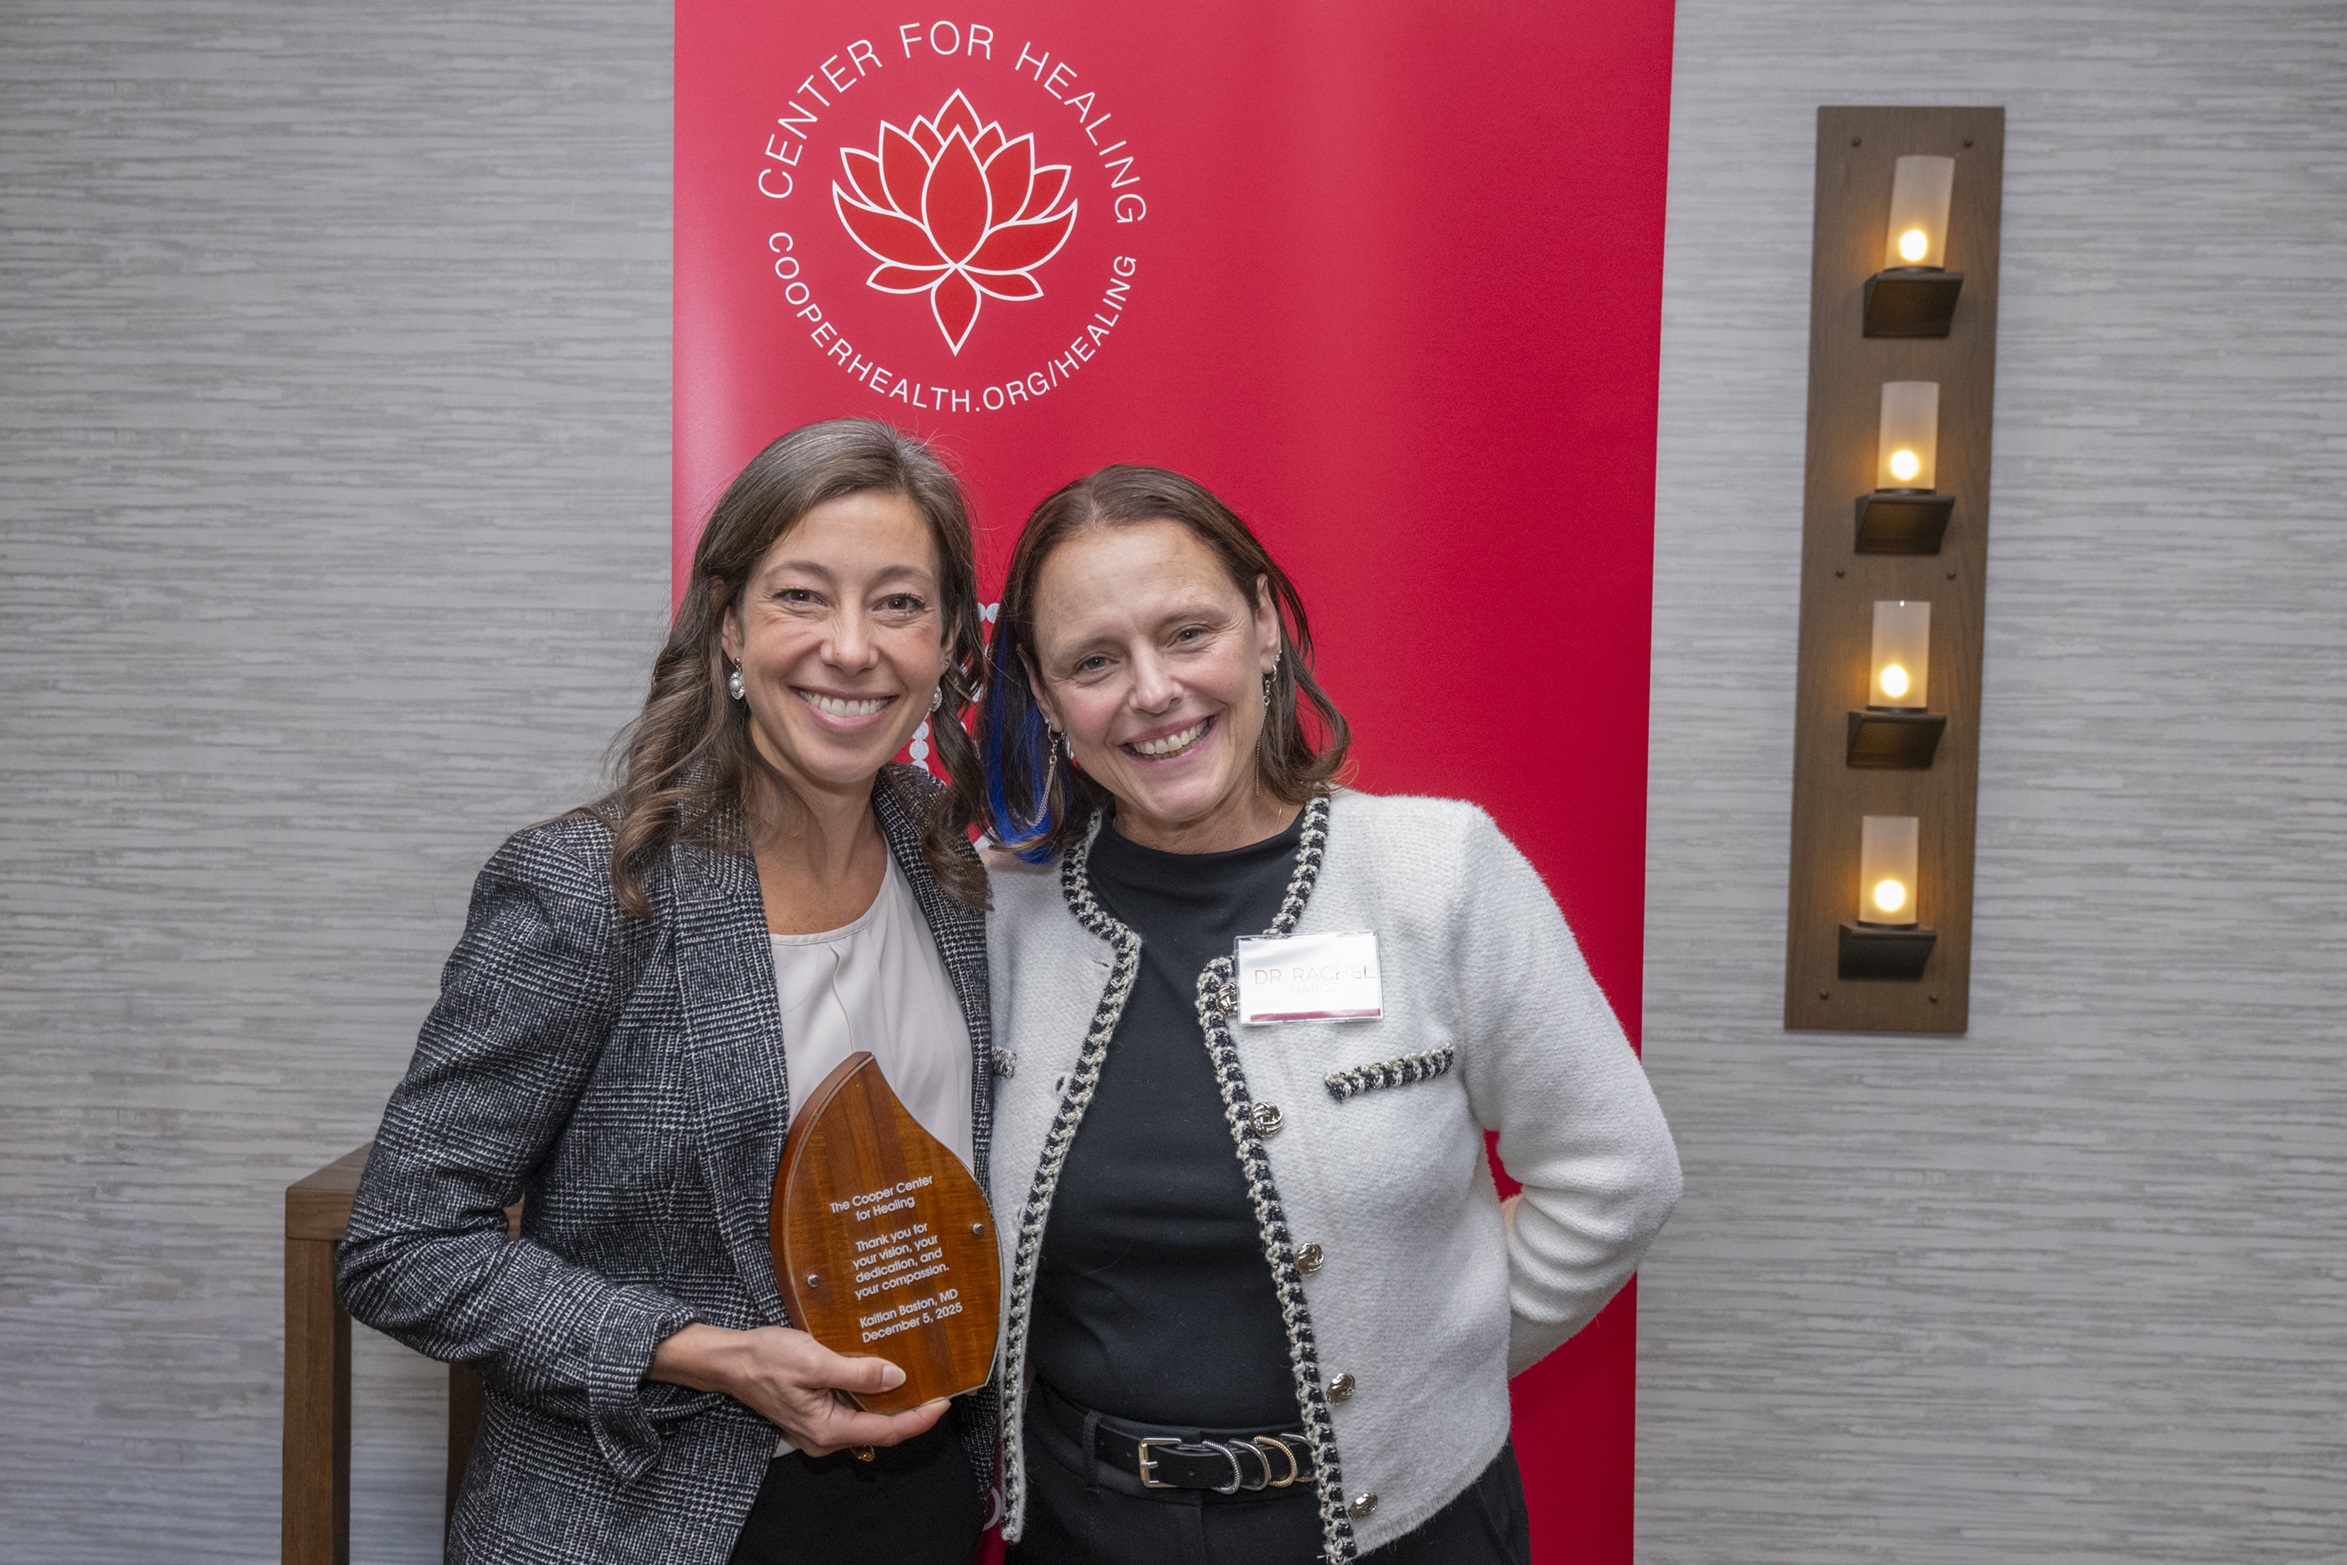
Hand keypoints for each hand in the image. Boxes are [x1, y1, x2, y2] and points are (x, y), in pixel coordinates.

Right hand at [648, 1322, 946, 1456]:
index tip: (945, 1401)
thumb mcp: (814, 1361)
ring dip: (893, 1402)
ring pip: (868, 1419)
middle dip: (912, 1412)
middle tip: (941, 1387)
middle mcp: (826, 1437)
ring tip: (920, 1378)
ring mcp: (820, 1427)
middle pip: (881, 1429)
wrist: (729, 1360)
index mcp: (827, 1430)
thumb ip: (856, 1372)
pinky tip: (885, 1374)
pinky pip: (853, 1410)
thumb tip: (896, 1379)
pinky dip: (872, 1395)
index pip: (887, 1430)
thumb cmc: (765, 1359)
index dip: (920, 1418)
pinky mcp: (816, 1413)